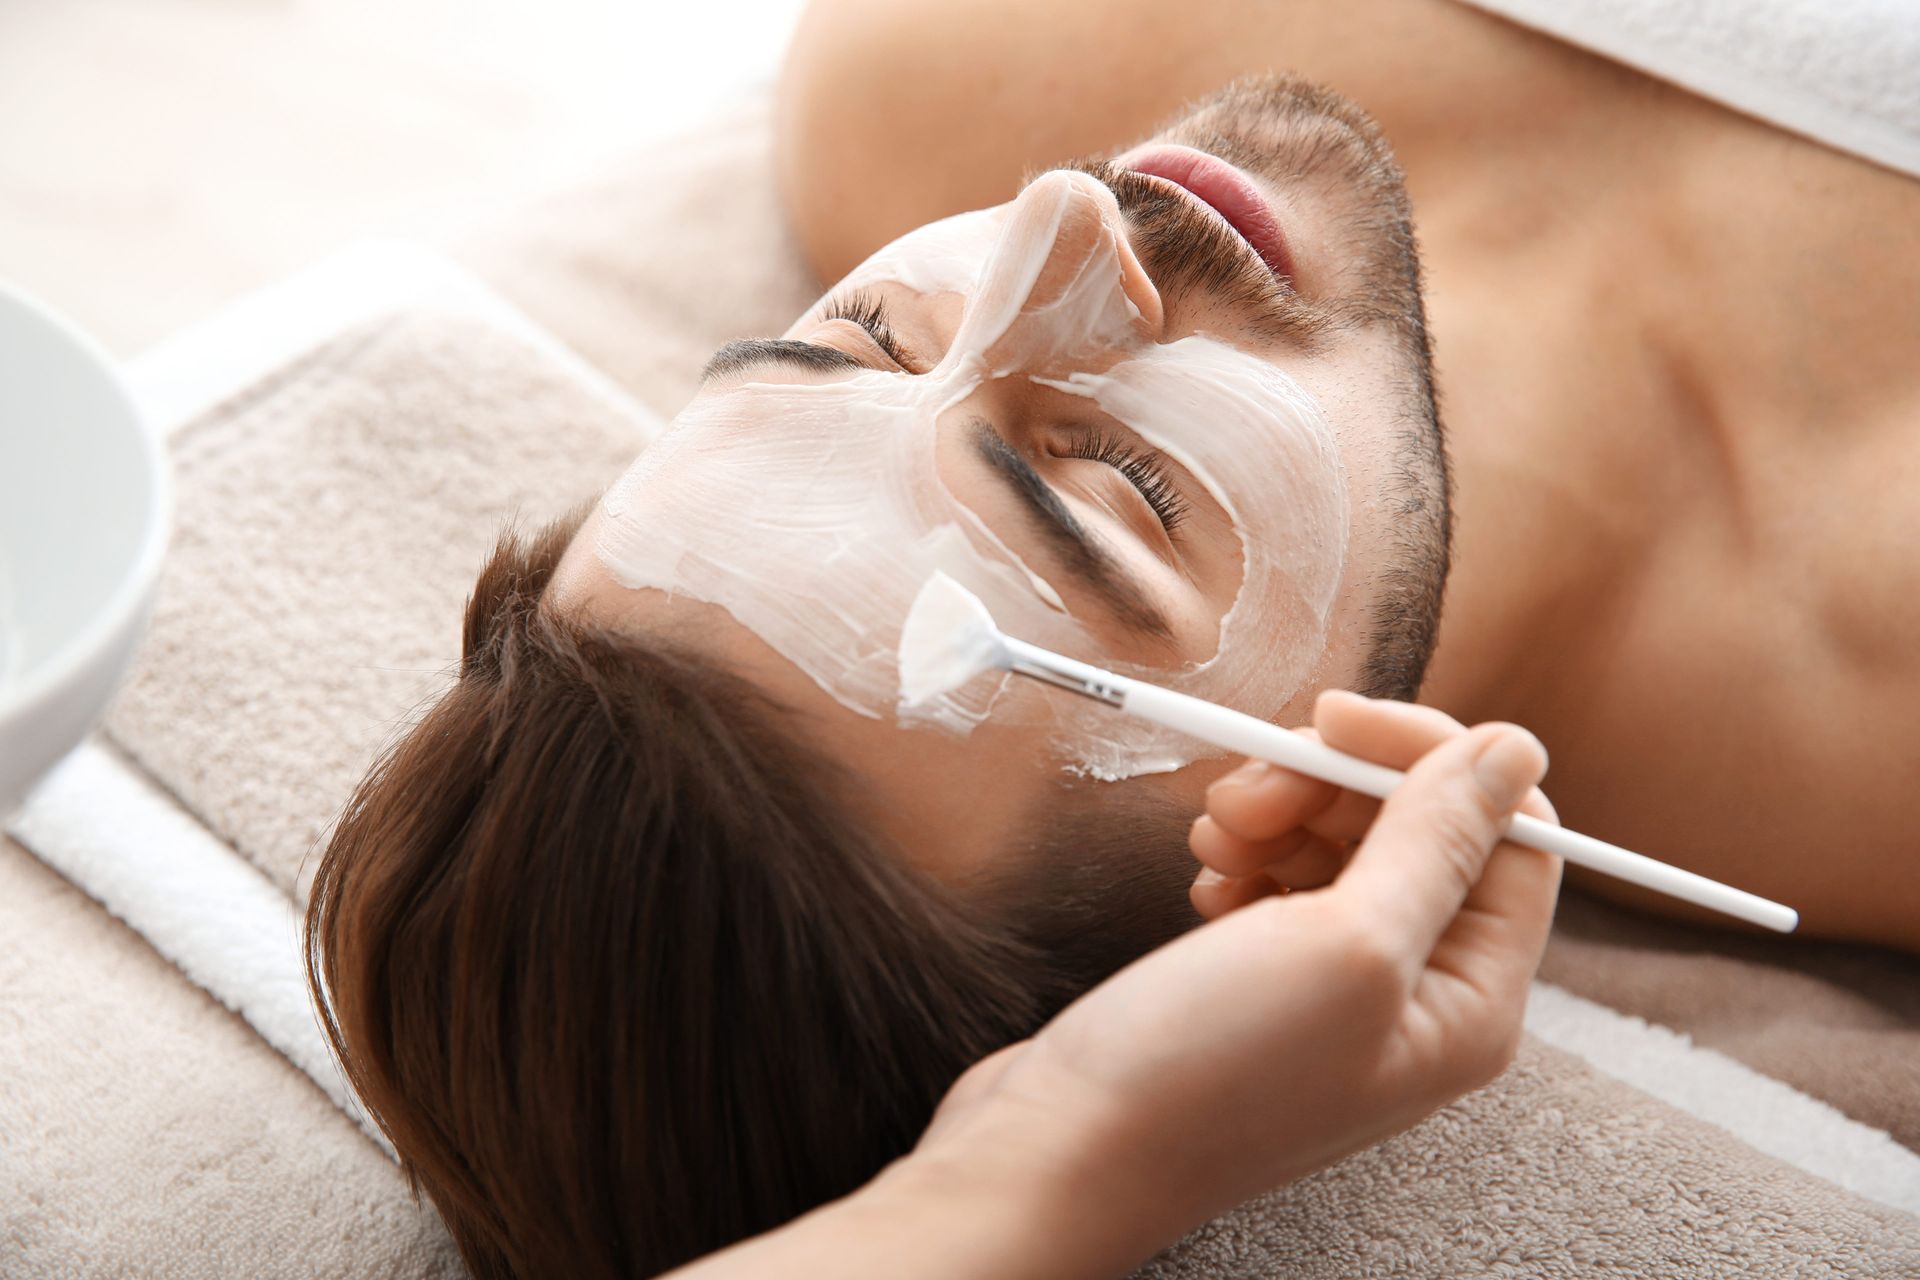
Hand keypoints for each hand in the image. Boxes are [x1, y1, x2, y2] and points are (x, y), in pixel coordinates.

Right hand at [913, 692, 1562, 1271]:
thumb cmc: (1207, 1076)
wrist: (1065, 1150)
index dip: (1428, 756)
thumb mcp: (1345, 944)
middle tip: (1251, 790)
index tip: (1333, 719)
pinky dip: (1248, 857)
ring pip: (1344, 845)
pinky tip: (1208, 879)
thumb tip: (1516, 749)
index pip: (1509, 832)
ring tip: (1216, 840)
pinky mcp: (1269, 982)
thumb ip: (1440, 842)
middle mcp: (1420, 997)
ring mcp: (1341, 991)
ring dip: (1280, 815)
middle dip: (1334, 785)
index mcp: (1472, 1001)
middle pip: (1419, 828)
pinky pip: (1286, 881)